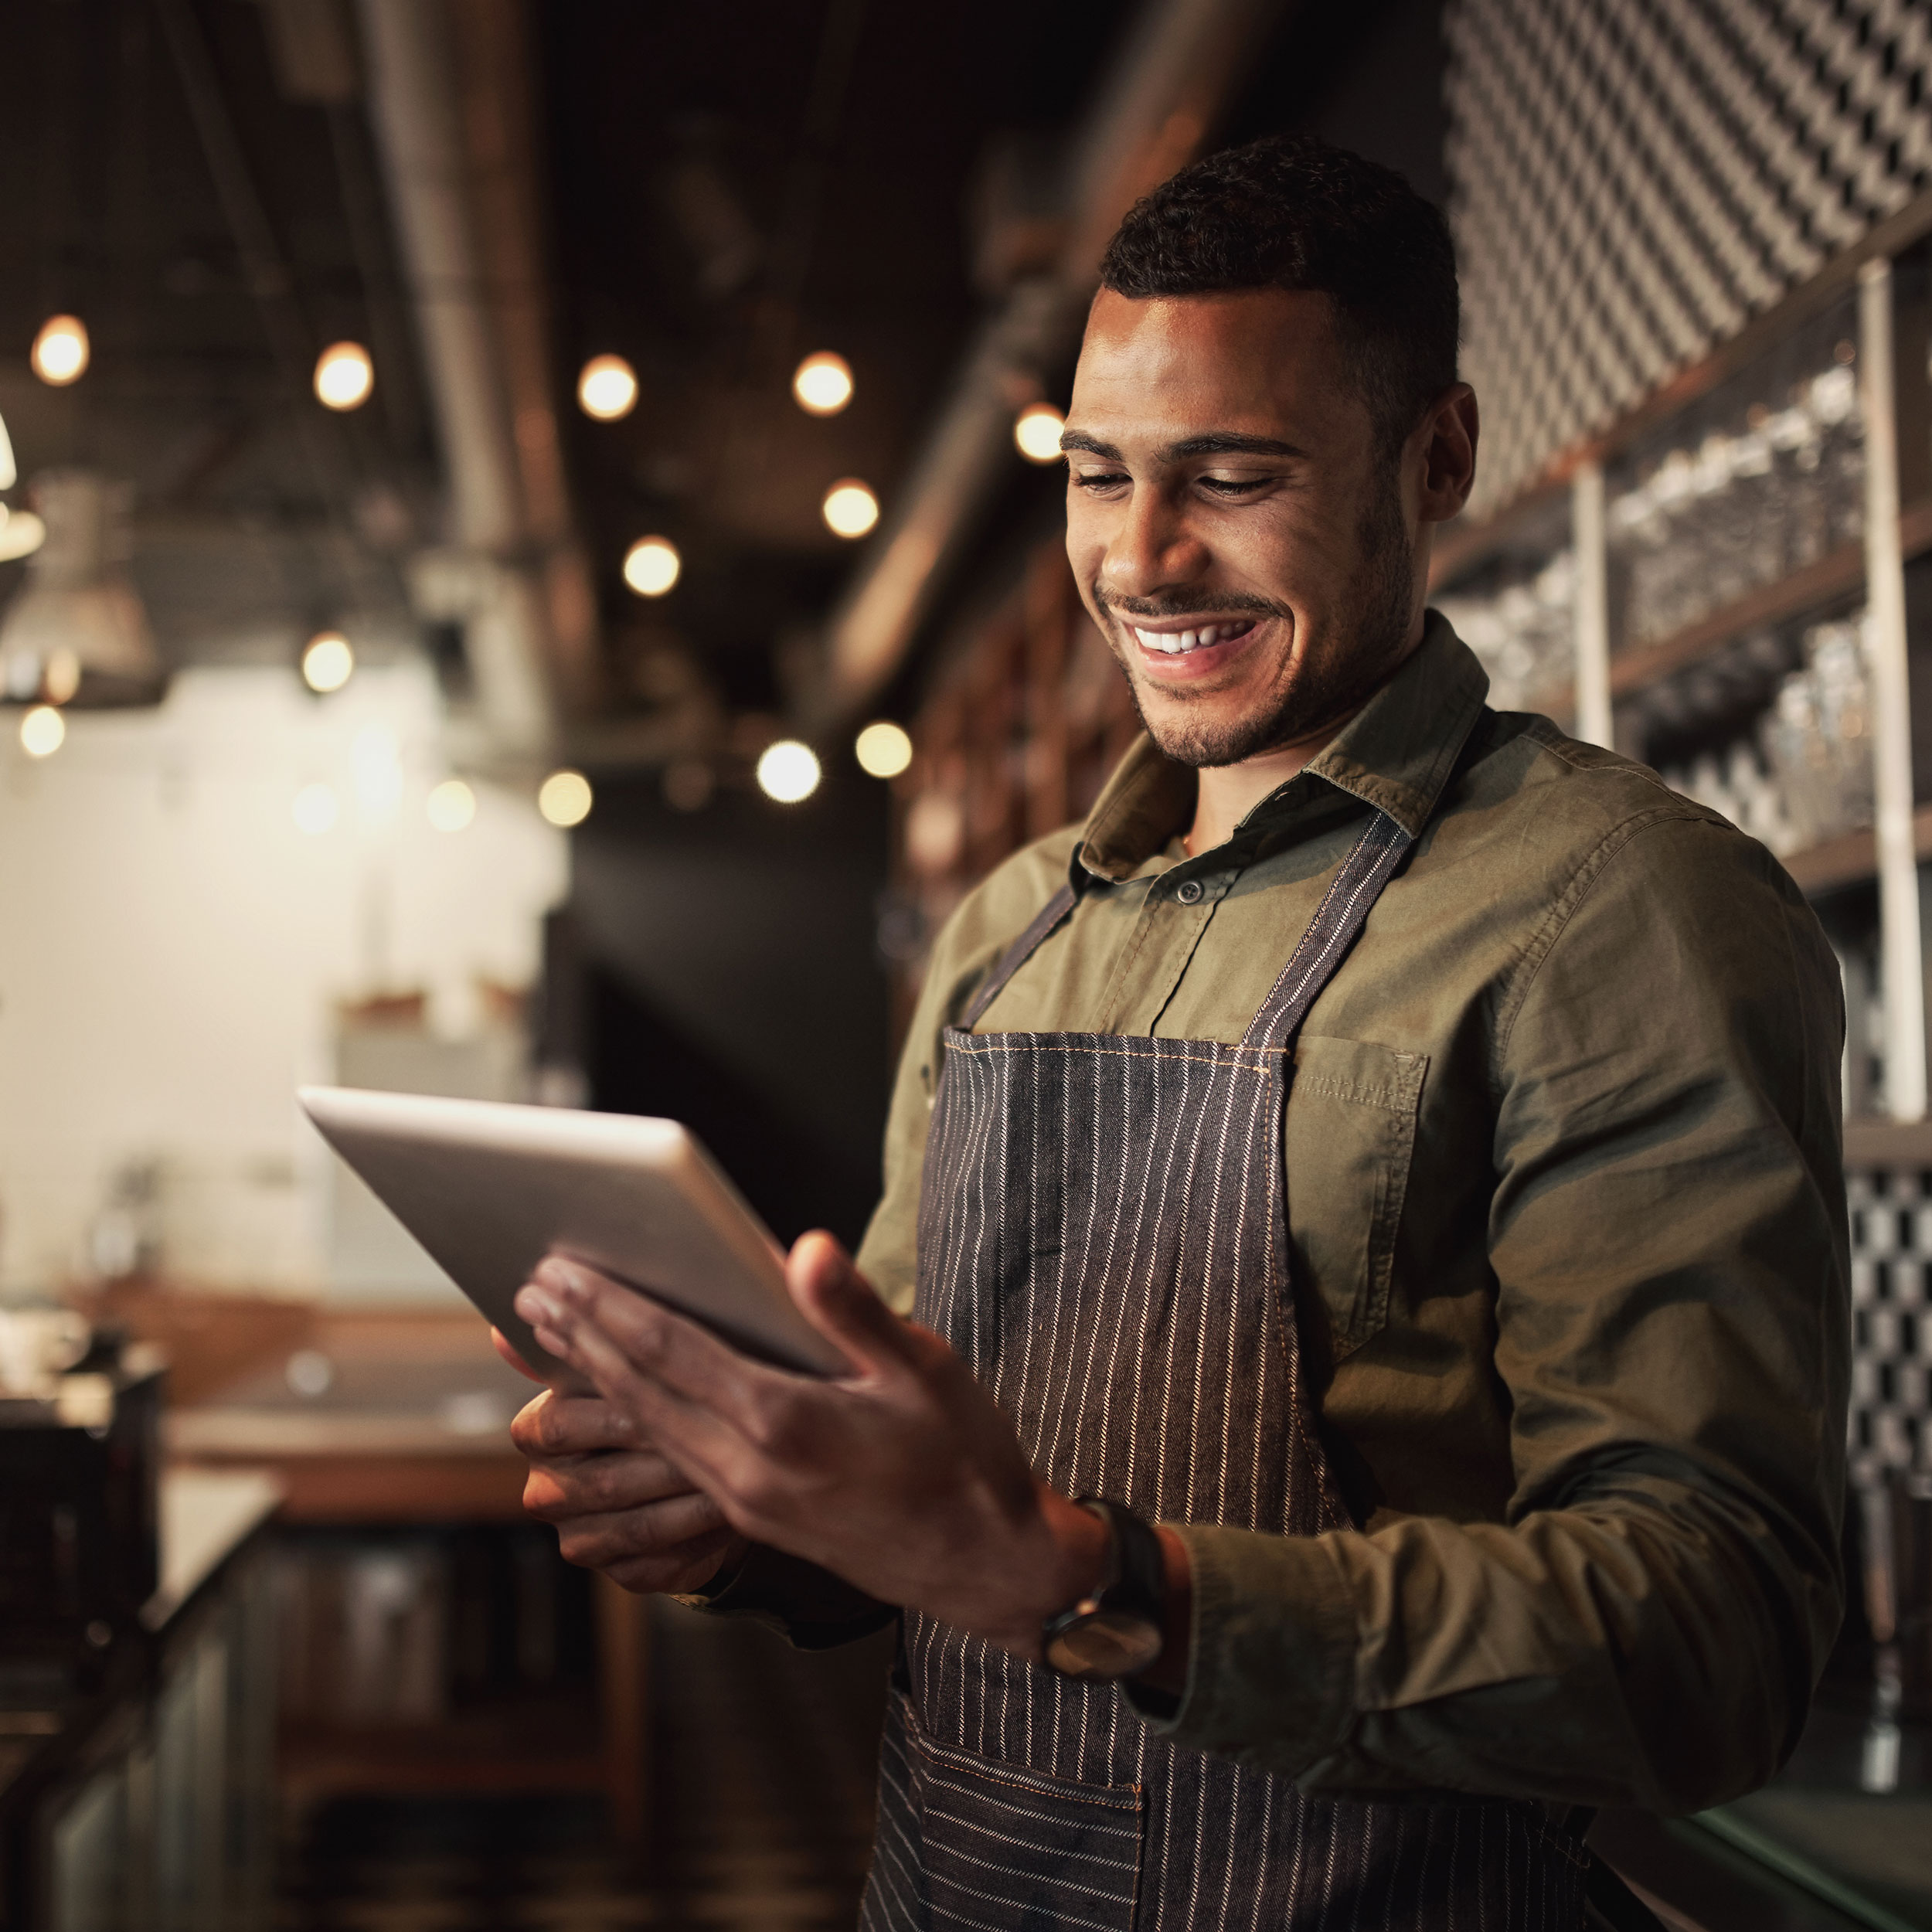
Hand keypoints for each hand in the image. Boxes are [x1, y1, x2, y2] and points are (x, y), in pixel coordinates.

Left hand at [513, 1234, 1116, 1658]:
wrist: (985, 1563)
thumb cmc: (964, 1455)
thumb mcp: (926, 1370)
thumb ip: (855, 1310)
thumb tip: (803, 1248)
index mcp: (786, 1420)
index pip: (673, 1351)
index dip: (610, 1307)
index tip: (560, 1271)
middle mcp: (750, 1467)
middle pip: (642, 1390)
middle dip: (580, 1337)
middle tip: (528, 1293)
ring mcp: (746, 1500)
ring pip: (649, 1430)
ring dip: (594, 1379)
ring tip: (549, 1340)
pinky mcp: (752, 1520)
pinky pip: (671, 1463)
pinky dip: (631, 1423)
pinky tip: (614, 1406)